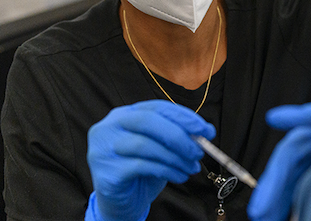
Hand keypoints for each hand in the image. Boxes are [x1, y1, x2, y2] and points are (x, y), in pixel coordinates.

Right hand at [84, 100, 215, 220]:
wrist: (121, 203)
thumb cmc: (142, 171)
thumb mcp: (161, 148)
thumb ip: (178, 135)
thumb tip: (206, 130)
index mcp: (123, 115)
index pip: (156, 107)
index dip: (183, 117)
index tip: (205, 129)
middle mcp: (109, 127)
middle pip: (148, 121)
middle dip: (179, 135)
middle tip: (198, 150)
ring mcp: (104, 149)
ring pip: (146, 145)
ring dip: (175, 157)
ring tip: (191, 167)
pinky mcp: (108, 172)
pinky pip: (143, 166)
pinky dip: (167, 170)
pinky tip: (179, 176)